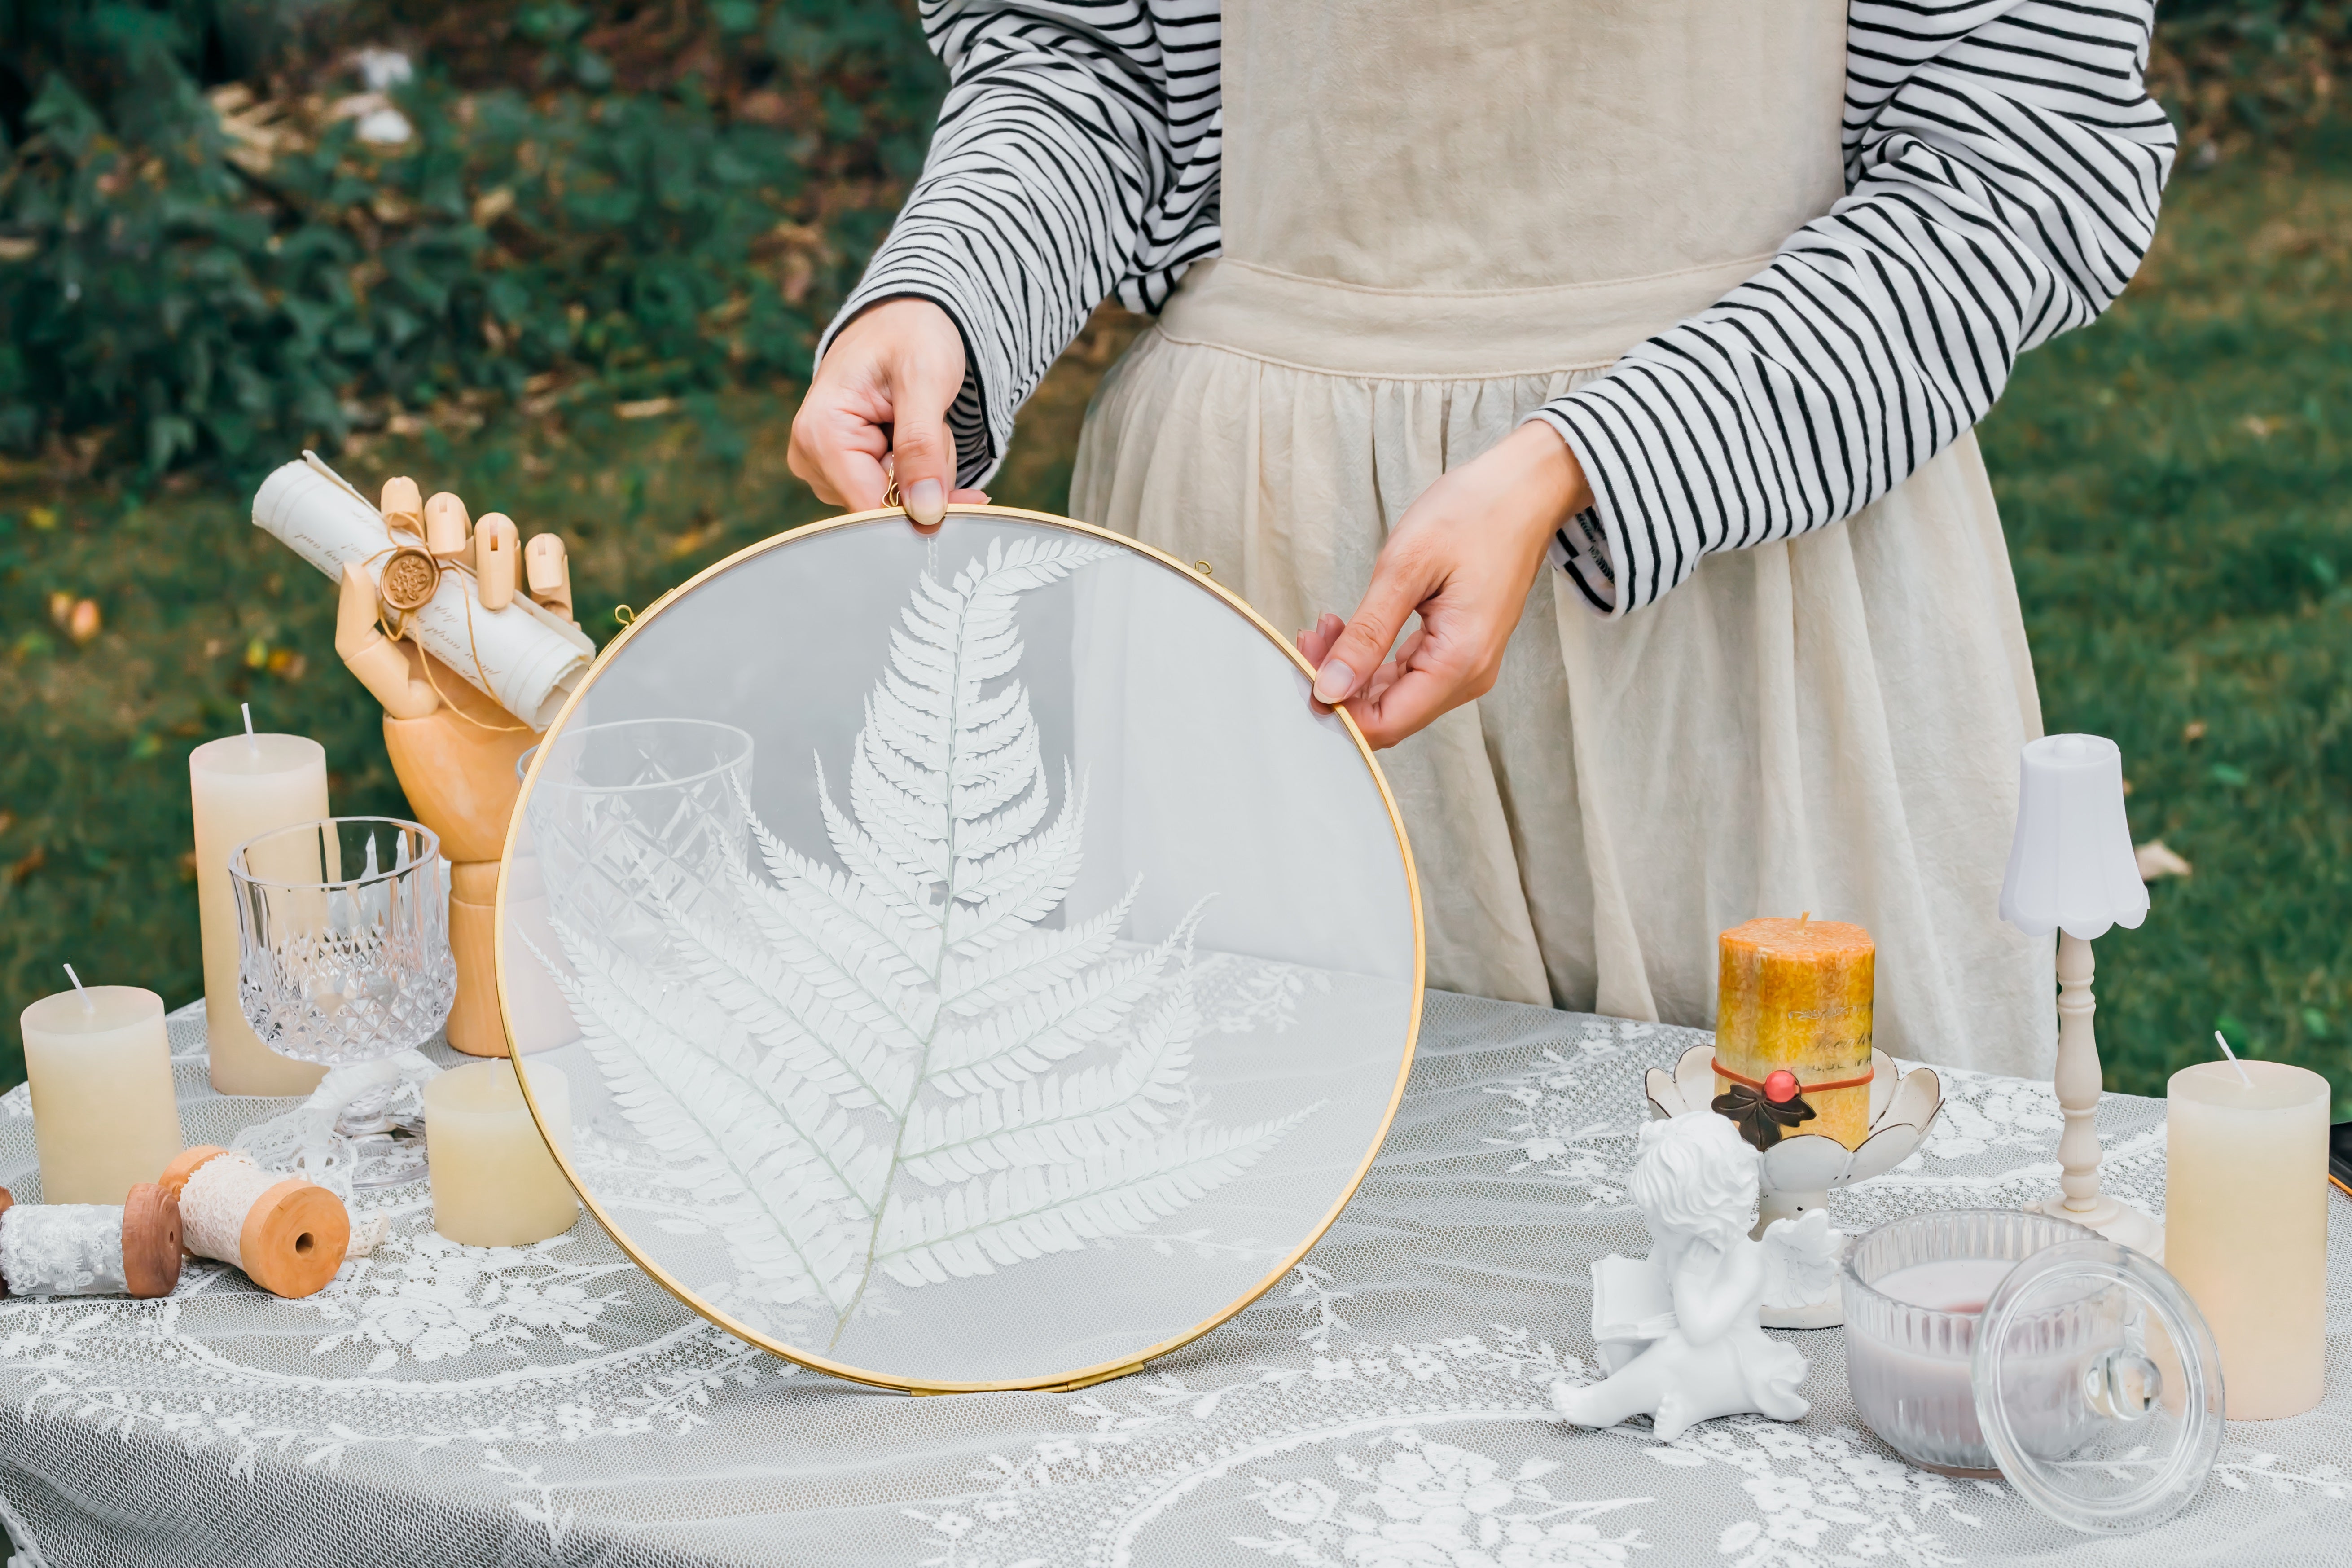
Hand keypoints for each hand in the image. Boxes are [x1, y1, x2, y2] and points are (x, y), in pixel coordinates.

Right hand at [787, 297, 989, 529]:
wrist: (903, 317)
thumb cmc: (911, 334)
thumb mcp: (924, 380)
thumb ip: (921, 446)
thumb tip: (924, 513)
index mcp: (819, 433)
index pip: (869, 507)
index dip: (919, 512)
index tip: (970, 502)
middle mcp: (812, 457)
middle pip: (885, 507)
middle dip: (927, 475)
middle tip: (936, 424)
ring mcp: (826, 467)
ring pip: (896, 501)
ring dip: (927, 467)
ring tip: (923, 418)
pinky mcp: (845, 471)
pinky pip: (896, 493)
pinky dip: (922, 469)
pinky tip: (920, 432)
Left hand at [1297, 422, 1590, 747]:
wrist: (1524, 490)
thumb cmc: (1475, 514)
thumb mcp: (1407, 567)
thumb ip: (1367, 634)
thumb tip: (1329, 687)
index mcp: (1460, 661)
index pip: (1384, 724)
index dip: (1336, 709)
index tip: (1303, 669)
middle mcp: (1468, 675)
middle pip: (1386, 715)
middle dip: (1338, 686)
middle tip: (1310, 638)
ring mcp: (1466, 665)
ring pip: (1392, 697)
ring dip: (1351, 671)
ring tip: (1327, 626)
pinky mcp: (1458, 651)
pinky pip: (1406, 675)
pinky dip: (1372, 660)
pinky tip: (1351, 629)